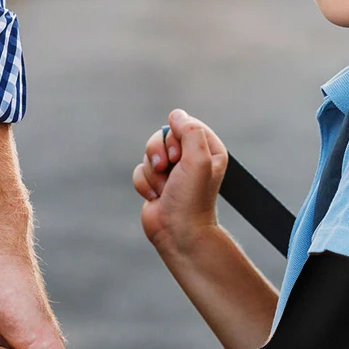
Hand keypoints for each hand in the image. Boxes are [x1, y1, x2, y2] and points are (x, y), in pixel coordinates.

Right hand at [133, 109, 227, 254]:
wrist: (179, 233)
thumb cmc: (192, 199)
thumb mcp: (199, 159)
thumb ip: (190, 130)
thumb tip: (175, 115)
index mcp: (208, 149)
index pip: (184, 124)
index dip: (175, 136)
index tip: (178, 154)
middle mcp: (191, 158)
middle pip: (162, 135)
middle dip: (158, 152)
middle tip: (167, 168)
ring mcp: (172, 170)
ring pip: (149, 153)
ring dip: (152, 172)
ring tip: (164, 188)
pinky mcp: (156, 182)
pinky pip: (139, 170)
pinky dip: (144, 184)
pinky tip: (156, 197)